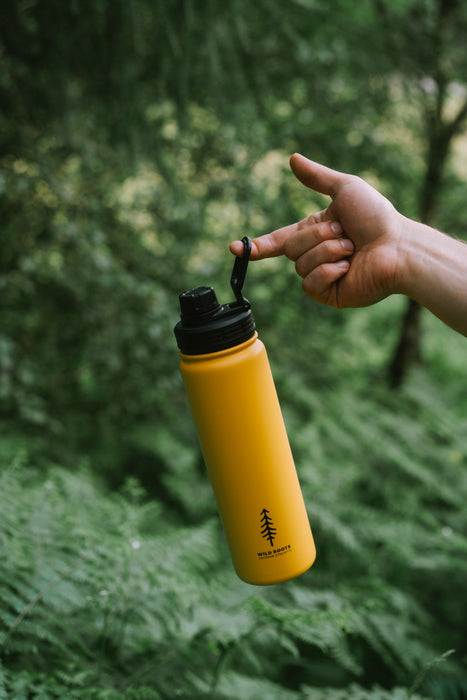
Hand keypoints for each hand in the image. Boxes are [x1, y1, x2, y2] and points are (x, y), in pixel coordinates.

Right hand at [230, 153, 404, 308]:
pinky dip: (329, 272)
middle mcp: (315, 255)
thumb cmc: (377, 216)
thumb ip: (317, 177)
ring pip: (300, 266)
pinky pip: (310, 284)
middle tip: (345, 234)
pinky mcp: (329, 294)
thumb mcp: (344, 189)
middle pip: (291, 249)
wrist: (398, 246)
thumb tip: (292, 158)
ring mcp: (322, 276)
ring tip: (352, 250)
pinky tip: (348, 268)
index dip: (258, 246)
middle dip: (318, 237)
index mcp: (314, 232)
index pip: (278, 241)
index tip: (234, 247)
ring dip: (328, 252)